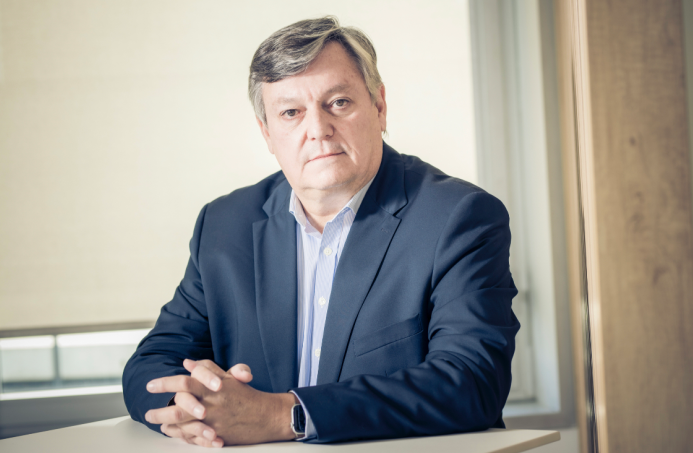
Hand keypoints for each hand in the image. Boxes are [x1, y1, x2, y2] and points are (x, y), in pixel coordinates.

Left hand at [145, 360, 295, 446]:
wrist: (267, 416)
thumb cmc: (247, 395)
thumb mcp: (229, 377)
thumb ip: (207, 369)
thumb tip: (188, 363)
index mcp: (213, 387)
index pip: (184, 382)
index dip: (165, 383)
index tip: (151, 385)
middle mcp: (211, 404)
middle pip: (179, 407)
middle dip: (160, 411)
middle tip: (147, 413)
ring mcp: (213, 421)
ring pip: (183, 424)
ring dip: (166, 424)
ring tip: (157, 423)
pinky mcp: (216, 435)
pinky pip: (192, 436)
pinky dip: (179, 435)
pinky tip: (172, 432)